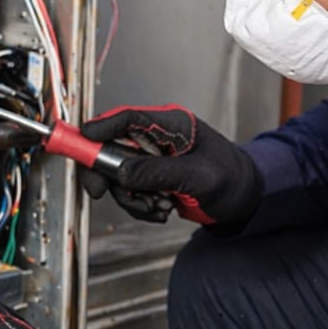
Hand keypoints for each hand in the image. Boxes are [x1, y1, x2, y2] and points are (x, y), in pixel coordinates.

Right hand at [78, 105, 260, 225]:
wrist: (246, 200)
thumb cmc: (233, 179)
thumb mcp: (199, 177)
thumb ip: (160, 173)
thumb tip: (123, 173)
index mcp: (171, 125)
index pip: (127, 118)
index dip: (100, 128)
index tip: (81, 140)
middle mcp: (157, 139)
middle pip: (112, 147)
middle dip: (106, 173)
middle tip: (100, 192)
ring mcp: (152, 160)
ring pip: (117, 175)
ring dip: (130, 197)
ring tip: (158, 207)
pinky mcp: (151, 179)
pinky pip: (129, 191)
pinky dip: (139, 205)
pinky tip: (162, 210)